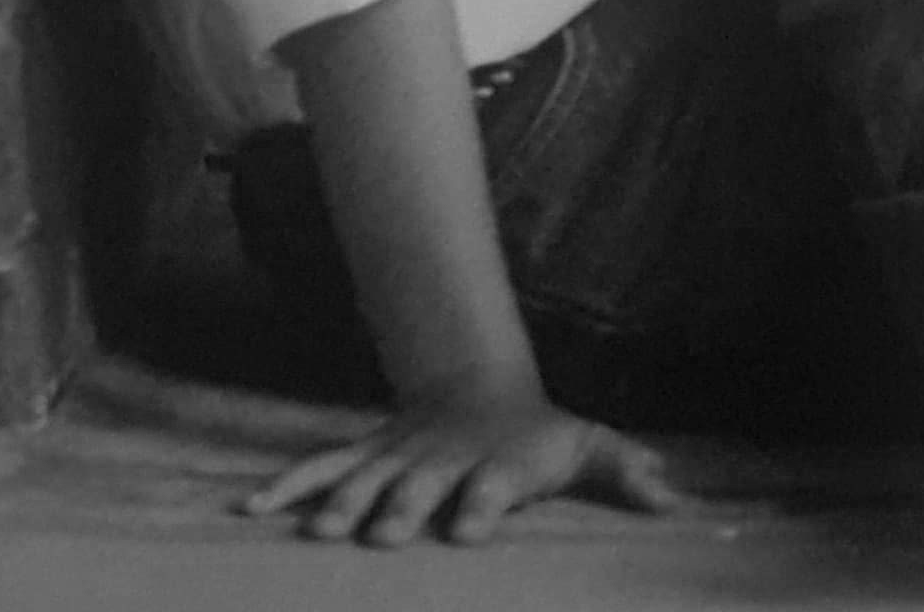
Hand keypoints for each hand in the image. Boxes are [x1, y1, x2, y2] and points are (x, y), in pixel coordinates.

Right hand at [239, 385, 684, 547]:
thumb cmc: (539, 438)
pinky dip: (286, 486)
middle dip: (404, 508)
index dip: (484, 503)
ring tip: (317, 530)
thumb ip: (626, 472)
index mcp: (498, 463)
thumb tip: (675, 499)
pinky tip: (248, 508)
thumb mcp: (587, 447)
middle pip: (421, 485)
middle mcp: (442, 461)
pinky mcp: (363, 459)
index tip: (469, 528)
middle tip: (385, 533)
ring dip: (341, 503)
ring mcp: (397, 459)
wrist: (480, 389)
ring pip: (364, 479)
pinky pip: (319, 469)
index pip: (494, 484)